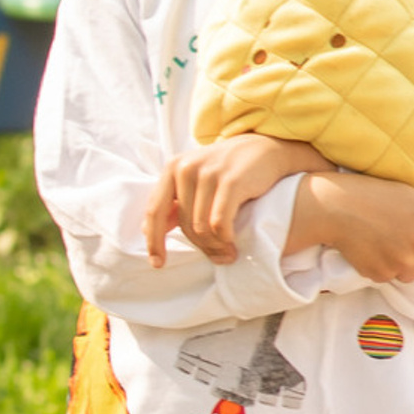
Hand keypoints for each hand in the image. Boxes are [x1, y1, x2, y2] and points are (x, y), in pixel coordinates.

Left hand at [144, 135, 329, 266]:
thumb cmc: (228, 171)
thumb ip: (174, 203)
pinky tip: (232, 244)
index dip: (154, 241)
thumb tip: (147, 231)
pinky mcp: (231, 181)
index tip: (157, 264)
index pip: (155, 211)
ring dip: (215, 246)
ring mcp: (208, 173)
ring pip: (201, 227)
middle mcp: (186, 168)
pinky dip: (224, 239)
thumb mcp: (196, 180)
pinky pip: (219, 223)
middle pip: (184, 224)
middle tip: (217, 258)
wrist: (267, 149)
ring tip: (228, 253)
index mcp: (173, 168)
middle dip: (200, 247)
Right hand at [289, 169, 413, 285]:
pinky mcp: (380, 273)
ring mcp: (402, 260)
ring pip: (413, 275)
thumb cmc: (374, 195)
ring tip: (385, 244)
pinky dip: (382, 267)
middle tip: (409, 244)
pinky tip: (371, 250)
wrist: (335, 206)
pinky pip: (389, 277)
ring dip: (403, 264)